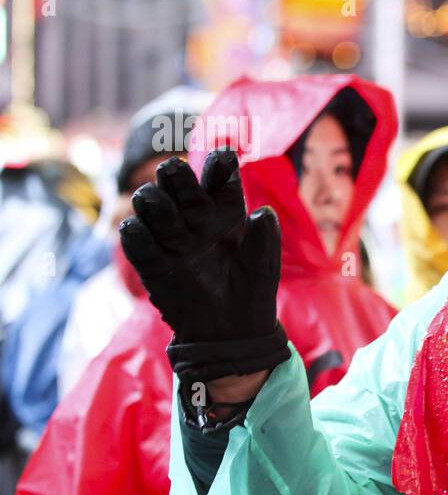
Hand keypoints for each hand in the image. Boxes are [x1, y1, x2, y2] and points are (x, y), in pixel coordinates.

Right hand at [119, 150, 288, 381]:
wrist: (230, 333)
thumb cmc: (252, 293)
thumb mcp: (263, 266)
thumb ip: (265, 238)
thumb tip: (264, 212)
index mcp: (227, 211)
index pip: (220, 176)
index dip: (219, 164)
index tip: (223, 161)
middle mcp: (196, 217)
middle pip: (178, 180)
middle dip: (175, 173)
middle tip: (176, 174)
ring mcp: (171, 236)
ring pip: (151, 202)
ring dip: (151, 199)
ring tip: (159, 208)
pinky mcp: (151, 261)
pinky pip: (135, 238)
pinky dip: (135, 232)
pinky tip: (140, 231)